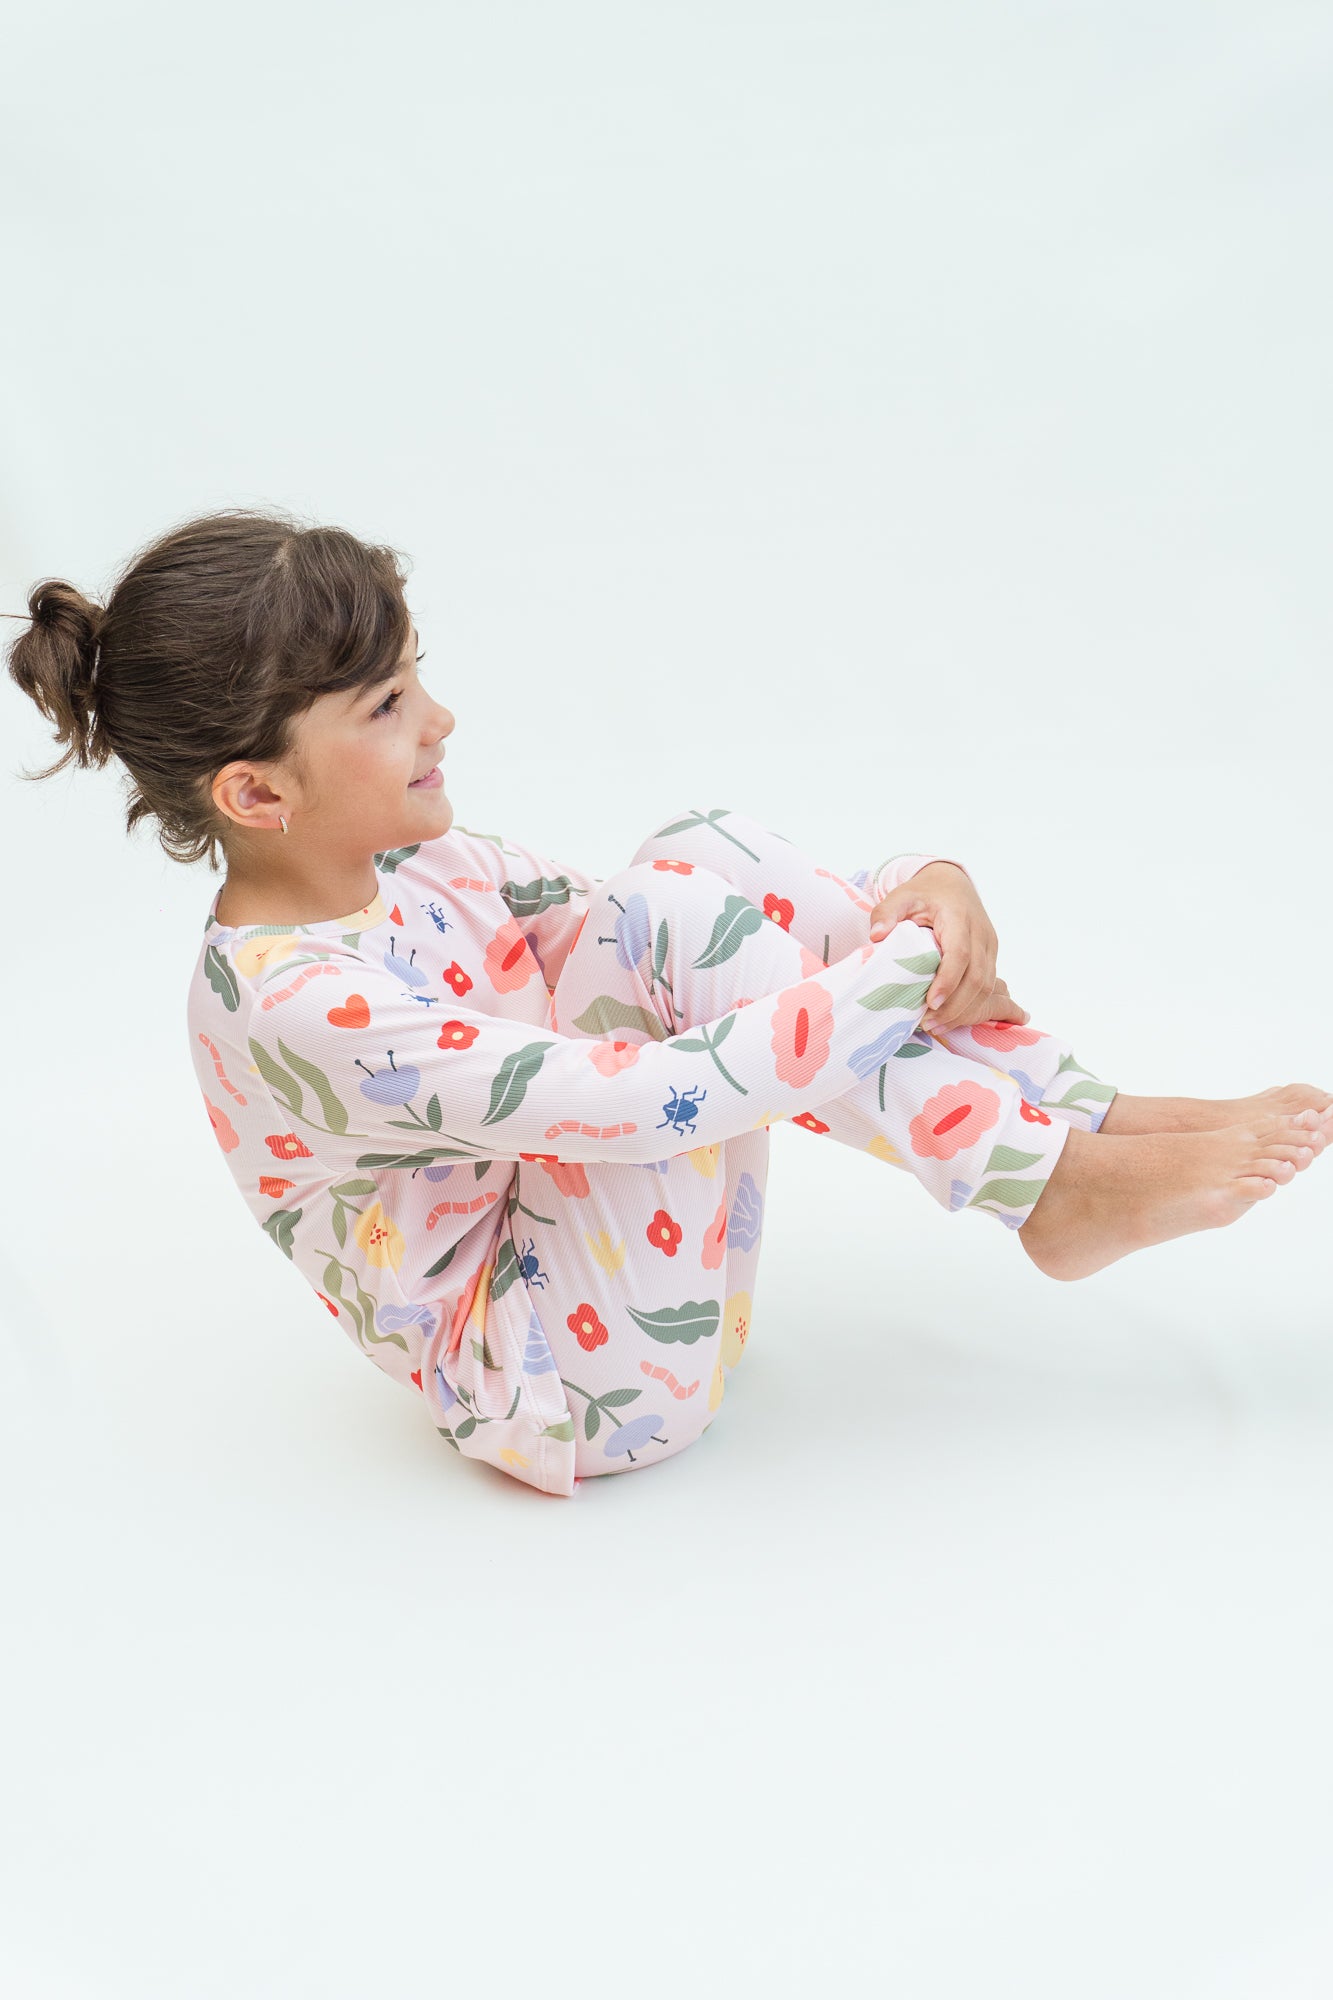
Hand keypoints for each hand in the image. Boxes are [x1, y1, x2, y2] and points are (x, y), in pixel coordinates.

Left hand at [867, 862, 1029, 1031]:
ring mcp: (990, 946)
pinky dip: (971, 1006)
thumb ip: (886, 912)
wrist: (952, 884)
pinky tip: (949, 1018)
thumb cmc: (924, 893)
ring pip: (986, 985)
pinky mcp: (991, 956)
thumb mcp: (901, 896)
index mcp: (959, 917)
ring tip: (936, 1026)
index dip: (948, 981)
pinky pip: (987, 985)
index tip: (931, 1002)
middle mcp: (980, 933)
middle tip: (928, 1023)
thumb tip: (877, 935)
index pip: (960, 953)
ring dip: (964, 1010)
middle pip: (977, 976)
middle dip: (955, 1005)